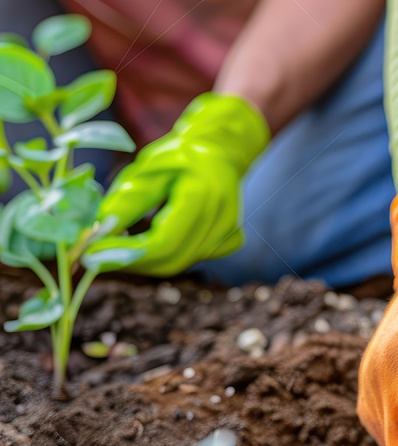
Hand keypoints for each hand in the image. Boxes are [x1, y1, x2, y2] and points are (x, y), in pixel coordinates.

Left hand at [84, 93, 268, 276]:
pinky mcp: (230, 240)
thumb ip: (126, 202)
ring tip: (118, 243)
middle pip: (170, 260)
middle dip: (129, 261)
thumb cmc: (178, 157)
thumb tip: (98, 233)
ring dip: (143, 259)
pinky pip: (189, 258)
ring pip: (177, 263)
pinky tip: (152, 237)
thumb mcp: (146, 170)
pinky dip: (163, 255)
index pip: (162, 242)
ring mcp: (230, 232)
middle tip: (96, 253)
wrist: (218, 152)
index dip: (124, 253)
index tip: (90, 252)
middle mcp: (222, 218)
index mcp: (202, 195)